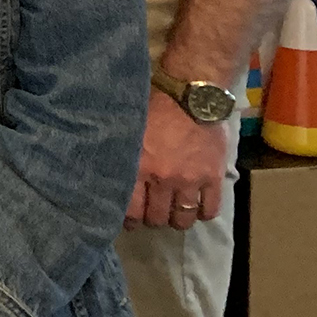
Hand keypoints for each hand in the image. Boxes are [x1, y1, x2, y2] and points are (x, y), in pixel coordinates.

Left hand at [128, 91, 228, 230]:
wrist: (192, 96)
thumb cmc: (154, 107)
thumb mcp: (127, 130)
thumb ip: (120, 154)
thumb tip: (103, 171)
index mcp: (137, 168)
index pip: (130, 209)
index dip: (129, 220)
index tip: (128, 220)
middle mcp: (162, 179)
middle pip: (156, 217)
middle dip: (152, 219)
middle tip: (152, 215)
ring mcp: (189, 181)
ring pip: (182, 218)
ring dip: (176, 220)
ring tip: (174, 215)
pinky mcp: (213, 177)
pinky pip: (210, 209)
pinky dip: (203, 214)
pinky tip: (197, 210)